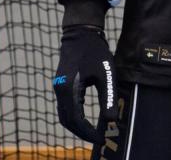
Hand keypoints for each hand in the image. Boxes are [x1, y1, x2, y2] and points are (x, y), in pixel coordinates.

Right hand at [53, 25, 118, 141]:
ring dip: (77, 126)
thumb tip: (112, 121)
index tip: (102, 138)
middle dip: (82, 132)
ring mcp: (58, 88)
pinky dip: (75, 116)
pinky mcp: (61, 85)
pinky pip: (65, 107)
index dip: (88, 132)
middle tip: (98, 138)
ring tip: (93, 132)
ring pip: (64, 115)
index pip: (76, 120)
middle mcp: (59, 90)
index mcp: (68, 89)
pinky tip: (86, 119)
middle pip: (67, 121)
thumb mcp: (106, 73)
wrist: (81, 32)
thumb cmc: (95, 51)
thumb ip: (107, 97)